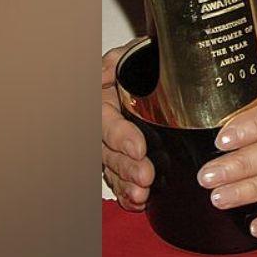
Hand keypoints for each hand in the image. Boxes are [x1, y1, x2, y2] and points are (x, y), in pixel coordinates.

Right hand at [102, 42, 153, 210]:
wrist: (154, 71)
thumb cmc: (142, 61)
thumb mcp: (129, 53)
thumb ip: (117, 60)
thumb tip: (106, 70)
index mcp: (101, 101)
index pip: (105, 122)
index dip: (120, 136)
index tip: (139, 147)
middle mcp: (104, 126)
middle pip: (108, 152)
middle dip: (126, 166)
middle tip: (146, 176)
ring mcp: (112, 146)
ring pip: (113, 169)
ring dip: (127, 184)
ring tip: (143, 193)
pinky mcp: (124, 160)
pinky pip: (120, 181)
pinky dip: (128, 195)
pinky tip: (139, 202)